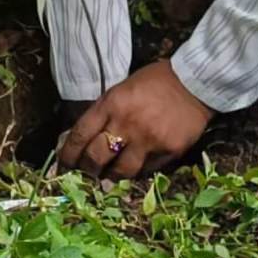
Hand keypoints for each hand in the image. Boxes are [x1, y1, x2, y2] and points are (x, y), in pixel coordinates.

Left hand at [58, 60, 213, 178]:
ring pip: (120, 171)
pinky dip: (137, 171)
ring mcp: (149, 139)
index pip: (80, 134)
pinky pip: (146, 170)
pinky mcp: (168, 152)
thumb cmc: (155, 81)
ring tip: (109, 176)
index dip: (68, 153)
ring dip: (111, 176)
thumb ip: (105, 112)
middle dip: (87, 169)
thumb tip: (87, 139)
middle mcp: (127, 123)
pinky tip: (134, 167)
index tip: (63, 164)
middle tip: (87, 172)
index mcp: (112, 103)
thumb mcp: (123, 89)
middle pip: (96, 157)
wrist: (195, 81)